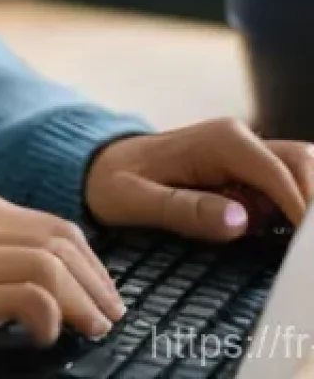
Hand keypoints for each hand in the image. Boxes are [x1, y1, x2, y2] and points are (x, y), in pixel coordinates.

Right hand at [0, 186, 125, 375]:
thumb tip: (31, 281)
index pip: (52, 225)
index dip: (89, 262)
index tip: (102, 295)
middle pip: (62, 240)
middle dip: (99, 281)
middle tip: (110, 317)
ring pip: (51, 265)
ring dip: (86, 302)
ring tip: (94, 331)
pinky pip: (25, 296)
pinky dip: (51, 315)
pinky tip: (49, 337)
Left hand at [84, 117, 313, 240]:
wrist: (99, 164)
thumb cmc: (112, 181)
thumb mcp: (135, 200)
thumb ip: (185, 210)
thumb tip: (240, 220)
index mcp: (218, 141)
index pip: (279, 172)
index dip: (301, 210)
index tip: (308, 251)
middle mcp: (238, 139)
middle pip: (303, 164)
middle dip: (313, 204)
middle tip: (306, 252)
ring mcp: (245, 153)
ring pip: (301, 170)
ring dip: (307, 204)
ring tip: (298, 247)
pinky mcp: (246, 170)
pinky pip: (287, 183)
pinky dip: (297, 207)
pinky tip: (287, 239)